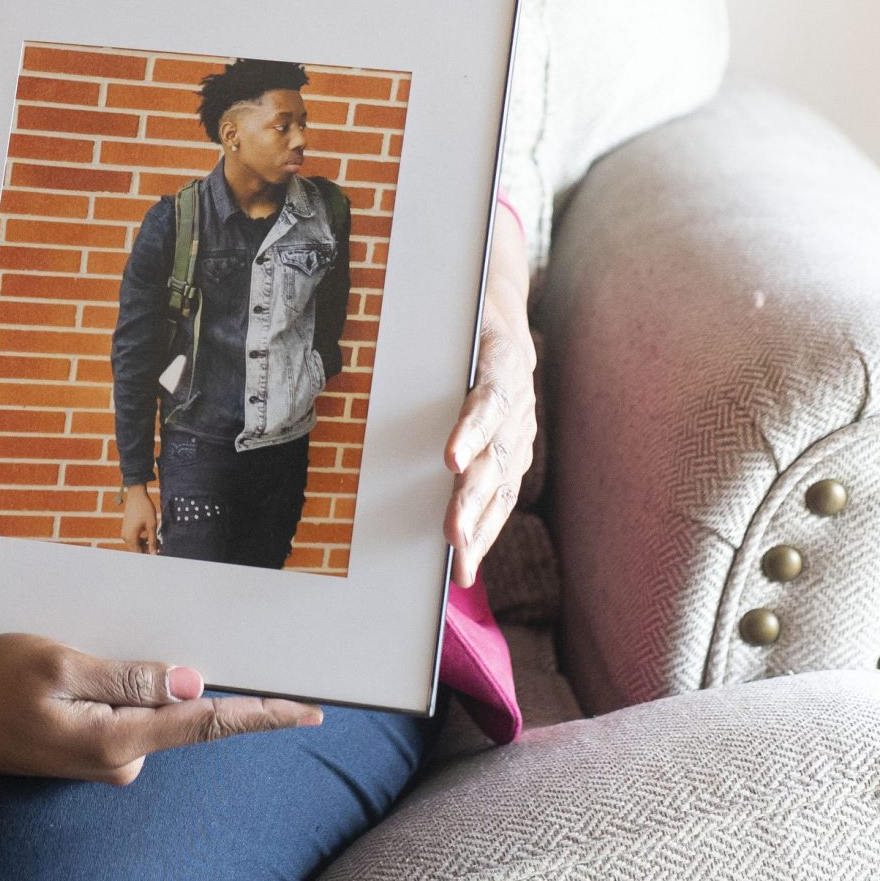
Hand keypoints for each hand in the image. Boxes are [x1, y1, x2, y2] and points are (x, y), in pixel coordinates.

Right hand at [0, 633, 320, 782]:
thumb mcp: (57, 665)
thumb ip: (126, 677)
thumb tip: (190, 681)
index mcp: (118, 741)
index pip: (206, 724)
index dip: (262, 715)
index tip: (310, 711)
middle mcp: (119, 760)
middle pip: (175, 711)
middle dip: (169, 675)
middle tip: (122, 641)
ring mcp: (101, 760)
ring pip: (143, 709)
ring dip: (128, 678)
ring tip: (63, 654)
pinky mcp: (85, 751)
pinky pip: (120, 714)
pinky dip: (110, 689)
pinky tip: (64, 672)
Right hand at [119, 484, 158, 554]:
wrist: (136, 495)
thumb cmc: (144, 509)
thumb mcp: (151, 526)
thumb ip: (153, 541)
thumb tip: (154, 554)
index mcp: (130, 537)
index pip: (139, 554)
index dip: (149, 556)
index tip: (158, 556)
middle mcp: (125, 536)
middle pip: (137, 550)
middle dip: (148, 550)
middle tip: (160, 547)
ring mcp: (125, 532)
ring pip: (136, 544)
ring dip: (146, 545)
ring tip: (157, 541)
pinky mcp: (126, 528)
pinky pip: (134, 538)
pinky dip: (142, 539)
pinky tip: (150, 535)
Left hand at [444, 215, 537, 587]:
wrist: (496, 316)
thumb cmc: (455, 323)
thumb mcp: (444, 319)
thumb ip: (416, 336)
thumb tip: (358, 339)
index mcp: (501, 362)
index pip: (489, 399)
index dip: (471, 431)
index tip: (450, 460)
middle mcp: (518, 404)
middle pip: (495, 456)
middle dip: (472, 498)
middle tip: (452, 534)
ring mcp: (521, 433)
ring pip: (503, 484)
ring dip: (480, 525)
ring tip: (459, 558)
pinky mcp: (516, 454)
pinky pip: (504, 497)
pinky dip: (485, 531)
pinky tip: (465, 563)